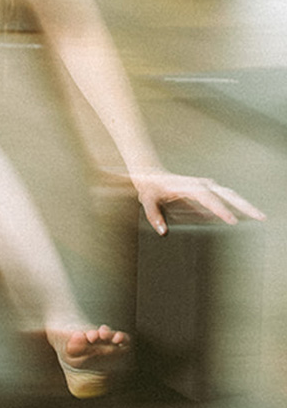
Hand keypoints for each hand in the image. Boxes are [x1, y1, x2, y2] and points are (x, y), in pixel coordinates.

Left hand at [133, 170, 264, 235]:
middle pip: (228, 195)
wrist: (151, 176)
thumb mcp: (146, 201)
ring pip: (230, 196)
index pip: (208, 199)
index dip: (220, 209)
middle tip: (260, 217)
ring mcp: (206, 188)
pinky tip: (246, 217)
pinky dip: (237, 207)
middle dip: (244, 206)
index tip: (231, 220)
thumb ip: (153, 215)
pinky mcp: (207, 193)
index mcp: (190, 186)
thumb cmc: (149, 188)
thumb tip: (163, 231)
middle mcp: (202, 185)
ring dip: (245, 206)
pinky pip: (225, 199)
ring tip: (259, 218)